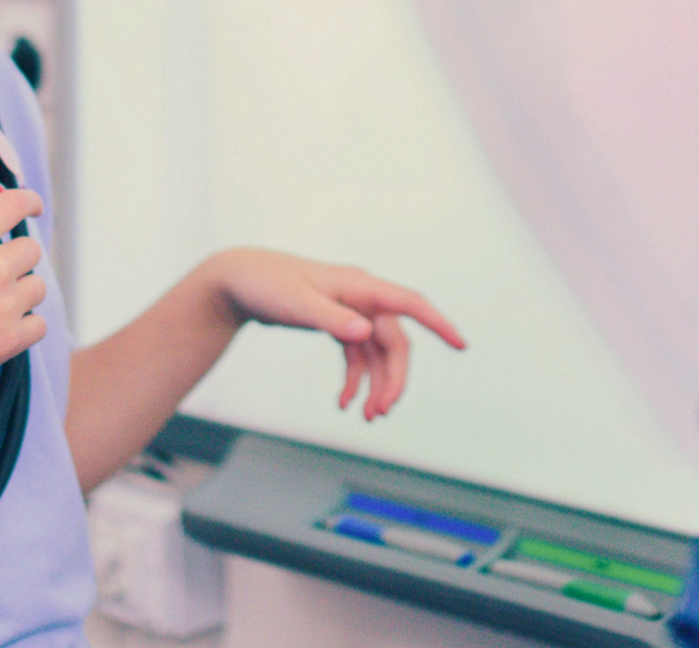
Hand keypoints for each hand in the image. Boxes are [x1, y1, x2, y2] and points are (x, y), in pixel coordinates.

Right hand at [0, 183, 46, 414]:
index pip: (15, 204)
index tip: (33, 208)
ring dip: (19, 293)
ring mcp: (6, 304)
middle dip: (13, 259)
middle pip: (30, 250)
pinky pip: (38, 325)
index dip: (29, 202)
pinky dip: (24, 326)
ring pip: (37, 288)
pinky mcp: (11, 339)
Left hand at [197, 248, 465, 419]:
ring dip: (375, 384)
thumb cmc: (267, 285)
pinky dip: (354, 379)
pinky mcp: (337, 322)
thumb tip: (365, 333)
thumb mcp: (297, 304)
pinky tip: (343, 402)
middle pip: (394, 341)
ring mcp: (350, 311)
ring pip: (377, 353)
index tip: (461, 345)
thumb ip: (332, 319)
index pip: (409, 303)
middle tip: (380, 413)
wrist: (237, 280)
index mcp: (359, 286)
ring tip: (366, 417)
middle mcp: (361, 297)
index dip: (438, 323)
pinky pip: (357, 355)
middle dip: (393, 379)